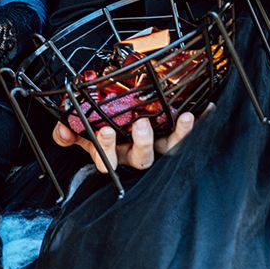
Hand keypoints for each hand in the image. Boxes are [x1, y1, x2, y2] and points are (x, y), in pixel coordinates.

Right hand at [50, 107, 203, 174]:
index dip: (105, 149)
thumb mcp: (82, 133)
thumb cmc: (102, 131)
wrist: (120, 126)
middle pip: (142, 159)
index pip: (107, 161)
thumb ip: (69, 132)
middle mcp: (136, 155)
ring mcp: (158, 149)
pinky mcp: (175, 139)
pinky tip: (207, 108)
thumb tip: (62, 130)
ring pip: (170, 149)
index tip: (103, 130)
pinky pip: (190, 134)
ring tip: (184, 117)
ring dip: (179, 134)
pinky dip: (202, 122)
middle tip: (141, 124)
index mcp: (113, 156)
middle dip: (143, 142)